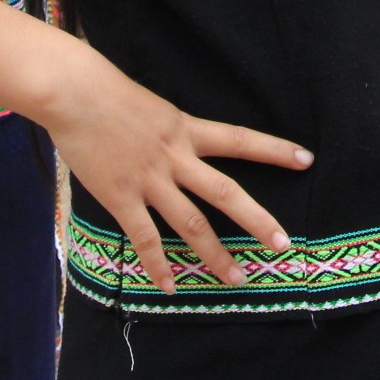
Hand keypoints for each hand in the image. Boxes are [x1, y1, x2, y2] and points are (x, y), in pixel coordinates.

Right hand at [40, 56, 312, 291]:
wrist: (73, 93)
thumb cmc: (106, 92)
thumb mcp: (152, 107)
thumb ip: (169, 132)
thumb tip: (180, 148)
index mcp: (185, 129)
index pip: (239, 140)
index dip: (274, 149)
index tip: (306, 159)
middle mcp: (174, 156)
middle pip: (225, 192)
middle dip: (257, 220)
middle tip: (283, 244)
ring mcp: (149, 179)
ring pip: (191, 223)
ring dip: (215, 254)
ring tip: (237, 277)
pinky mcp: (121, 196)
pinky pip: (145, 238)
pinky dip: (159, 265)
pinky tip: (171, 286)